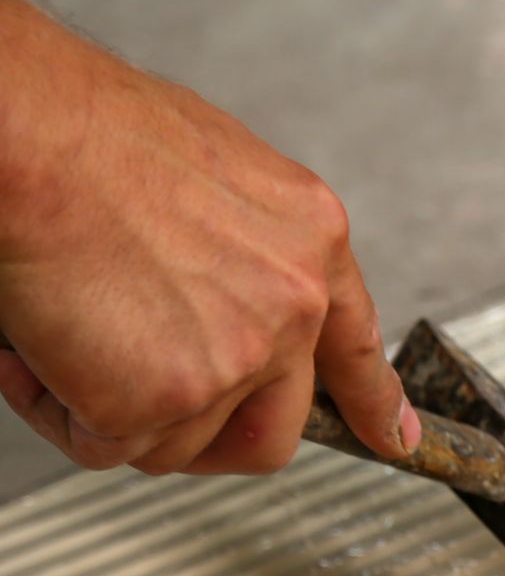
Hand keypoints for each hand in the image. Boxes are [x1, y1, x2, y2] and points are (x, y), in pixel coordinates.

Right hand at [0, 7, 415, 473]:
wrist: (31, 134)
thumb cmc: (91, 131)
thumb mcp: (219, 170)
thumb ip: (247, 248)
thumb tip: (225, 289)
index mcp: (312, 242)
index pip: (357, 349)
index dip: (374, 405)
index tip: (396, 438)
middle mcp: (292, 307)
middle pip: (274, 430)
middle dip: (212, 439)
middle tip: (148, 410)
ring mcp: (235, 359)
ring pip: (178, 442)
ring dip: (114, 409)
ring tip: (65, 333)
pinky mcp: (164, 399)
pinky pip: (108, 444)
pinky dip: (59, 410)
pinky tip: (33, 351)